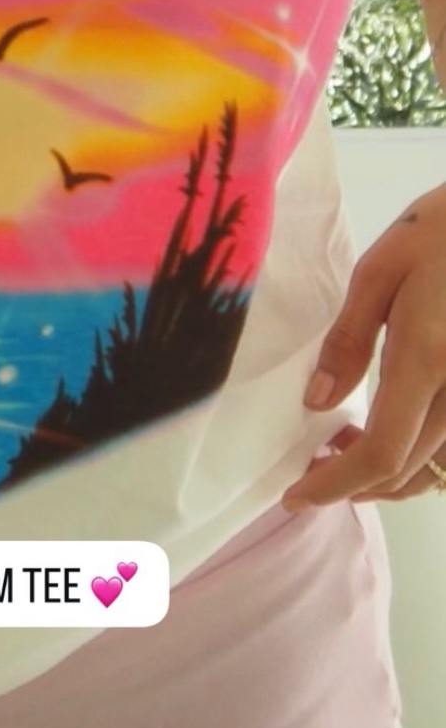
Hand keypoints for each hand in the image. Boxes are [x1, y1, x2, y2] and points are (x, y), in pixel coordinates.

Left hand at [281, 182, 445, 509]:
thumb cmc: (439, 231)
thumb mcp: (379, 270)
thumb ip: (349, 340)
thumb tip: (318, 405)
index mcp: (425, 360)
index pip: (381, 453)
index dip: (335, 485)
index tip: (295, 496)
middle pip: (406, 469)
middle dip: (352, 482)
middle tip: (309, 467)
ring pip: (434, 467)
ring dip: (386, 477)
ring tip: (342, 455)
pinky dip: (418, 459)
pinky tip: (389, 435)